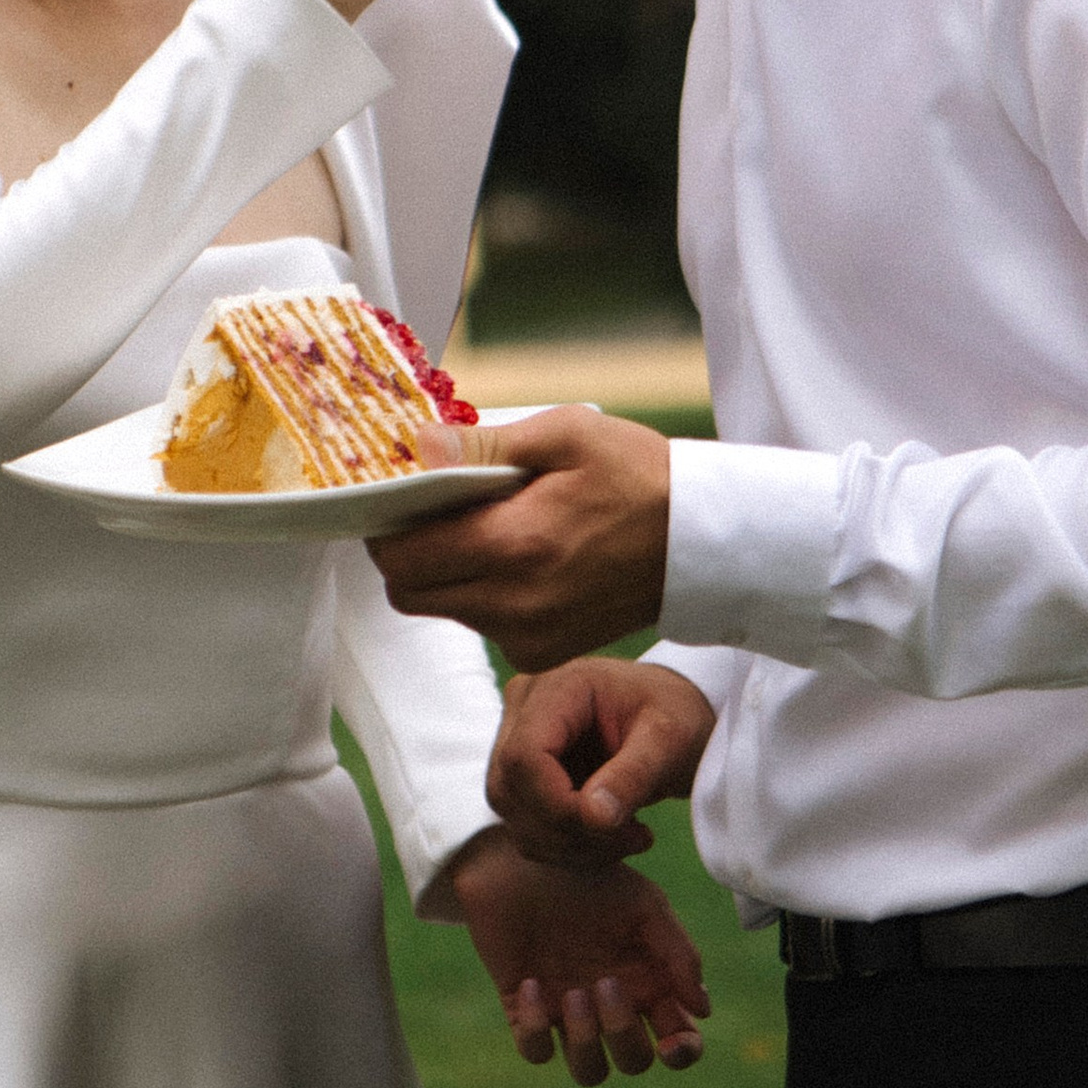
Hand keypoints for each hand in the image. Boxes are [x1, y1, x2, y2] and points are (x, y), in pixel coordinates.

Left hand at [369, 408, 670, 669]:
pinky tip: (518, 559)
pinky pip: (481, 625)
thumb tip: (419, 448)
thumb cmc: (639, 478)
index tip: (398, 500)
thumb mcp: (566, 435)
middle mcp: (514, 604)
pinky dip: (480, 595)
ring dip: (445, 572)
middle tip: (434, 513)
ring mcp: (528, 636)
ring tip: (489, 530)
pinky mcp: (542, 652)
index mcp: (514, 545)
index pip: (402, 557)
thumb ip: (483, 444)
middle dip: (407, 552)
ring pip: (442, 609)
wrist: (702, 543)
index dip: (385, 527)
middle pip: (409, 592)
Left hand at [446, 825, 710, 1084]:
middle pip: (633, 1060)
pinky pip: (535, 1050)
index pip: (677, 1040)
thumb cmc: (592, 874)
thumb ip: (678, 954)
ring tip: (575, 992)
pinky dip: (535, 1026)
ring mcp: (567, 1012)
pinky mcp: (524, 1009)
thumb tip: (702, 1010)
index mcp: (648, 984)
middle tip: (607, 984)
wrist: (527, 848)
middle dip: (624, 1035)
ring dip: (586, 1041)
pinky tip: (533, 982)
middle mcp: (611, 1007)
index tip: (671, 1041)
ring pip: (588, 1070)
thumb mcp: (645, 903)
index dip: (682, 1052)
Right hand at [489, 658, 716, 874]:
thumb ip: (633, 775)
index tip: (611, 828)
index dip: (557, 805)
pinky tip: (609, 838)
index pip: (524, 756)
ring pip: (512, 813)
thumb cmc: (675, 715)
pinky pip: (525, 824)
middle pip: (510, 788)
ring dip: (568, 845)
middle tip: (630, 839)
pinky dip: (565, 846)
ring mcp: (515, 740)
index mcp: (557, 686)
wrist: (672, 718)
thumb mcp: (669, 739)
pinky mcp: (522, 774)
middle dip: (567, 830)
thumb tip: (594, 817)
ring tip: (626, 839)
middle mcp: (523, 708)